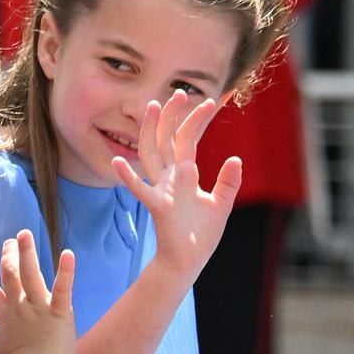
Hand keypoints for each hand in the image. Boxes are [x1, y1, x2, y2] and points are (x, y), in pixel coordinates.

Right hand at [0, 230, 75, 353]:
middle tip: (10, 241)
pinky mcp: (59, 312)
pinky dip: (66, 270)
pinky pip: (62, 288)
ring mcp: (38, 307)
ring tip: (25, 234)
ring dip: (27, 252)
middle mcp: (18, 307)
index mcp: (3, 316)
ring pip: (30, 273)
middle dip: (8, 256)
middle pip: (9, 275)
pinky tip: (68, 253)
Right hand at [112, 89, 241, 276]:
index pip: (189, 139)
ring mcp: (161, 189)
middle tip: (180, 92)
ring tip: (152, 107)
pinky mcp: (158, 206)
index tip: (213, 99)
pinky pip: (140, 190)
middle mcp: (170, 177)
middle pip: (167, 139)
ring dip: (151, 131)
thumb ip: (227, 182)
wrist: (188, 261)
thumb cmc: (200, 236)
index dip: (199, 119)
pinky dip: (128, 177)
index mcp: (184, 174)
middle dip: (173, 115)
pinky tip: (118, 162)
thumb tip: (236, 159)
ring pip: (151, 154)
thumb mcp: (221, 205)